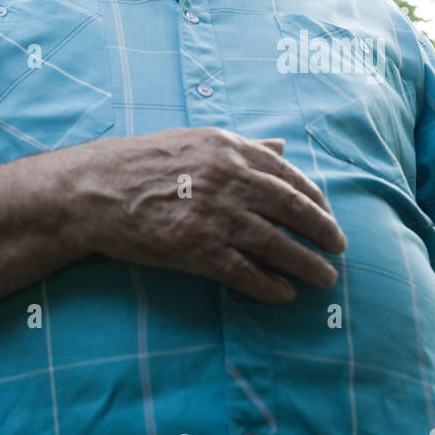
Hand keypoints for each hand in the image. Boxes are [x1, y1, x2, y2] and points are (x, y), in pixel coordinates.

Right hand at [76, 126, 346, 303]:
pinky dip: (270, 286)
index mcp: (229, 148)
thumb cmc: (142, 161)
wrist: (95, 189)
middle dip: (323, 232)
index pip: (288, 175)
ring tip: (324, 278)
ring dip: (306, 264)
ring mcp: (215, 215)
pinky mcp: (198, 250)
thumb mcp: (195, 140)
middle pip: (293, 210)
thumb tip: (282, 145)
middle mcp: (228, 178)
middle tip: (339, 248)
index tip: (327, 214)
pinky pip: (246, 273)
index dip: (315, 199)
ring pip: (277, 245)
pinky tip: (283, 294)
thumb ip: (243, 145)